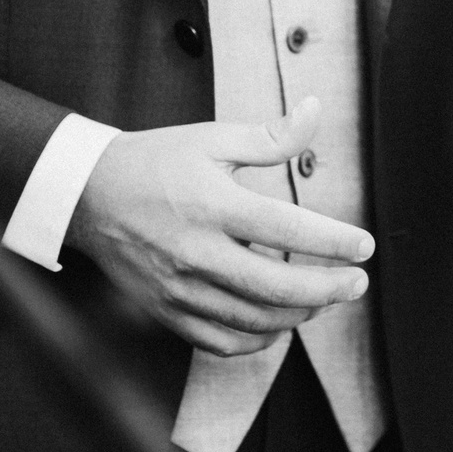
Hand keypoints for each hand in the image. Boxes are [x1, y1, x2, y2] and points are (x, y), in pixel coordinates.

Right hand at [68, 96, 374, 357]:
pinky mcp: (165, 311)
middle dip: (328, 289)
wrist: (86, 195)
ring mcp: (178, 288)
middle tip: (358, 283)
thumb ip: (270, 135)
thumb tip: (317, 110)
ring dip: (299, 314)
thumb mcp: (211, 138)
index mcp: (212, 205)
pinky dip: (257, 339)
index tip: (365, 246)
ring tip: (326, 298)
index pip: (288, 230)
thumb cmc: (155, 162)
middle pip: (275, 287)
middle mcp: (195, 252)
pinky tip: (279, 322)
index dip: (334, 241)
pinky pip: (219, 341)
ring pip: (252, 320)